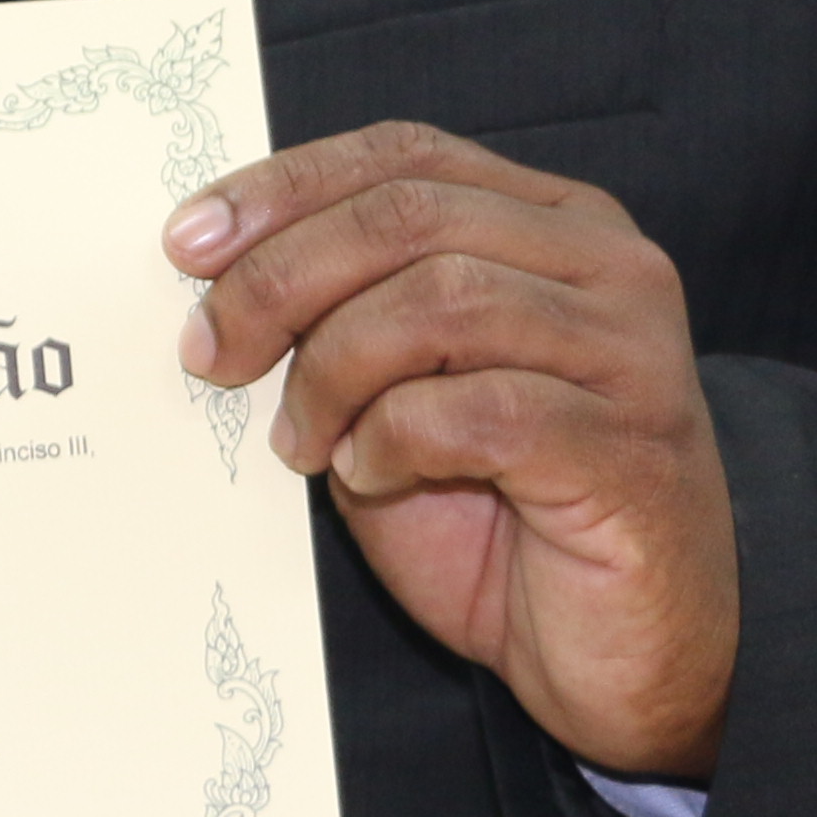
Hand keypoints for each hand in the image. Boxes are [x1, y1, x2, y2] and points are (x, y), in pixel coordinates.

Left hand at [171, 123, 738, 779]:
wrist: (628, 659)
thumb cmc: (510, 523)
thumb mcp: (405, 396)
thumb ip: (346, 323)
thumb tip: (217, 282)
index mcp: (558, 225)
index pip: (404, 156)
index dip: (285, 186)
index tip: (187, 241)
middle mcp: (609, 268)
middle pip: (409, 216)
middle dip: (281, 278)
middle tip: (211, 352)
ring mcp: (630, 355)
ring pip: (441, 298)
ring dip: (334, 369)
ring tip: (304, 441)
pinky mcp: (629, 449)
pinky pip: (479, 409)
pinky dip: (395, 437)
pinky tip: (371, 474)